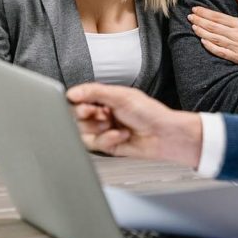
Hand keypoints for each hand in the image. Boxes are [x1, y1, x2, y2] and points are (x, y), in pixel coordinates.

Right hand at [67, 83, 201, 166]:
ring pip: (83, 133)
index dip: (78, 104)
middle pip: (77, 118)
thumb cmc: (151, 113)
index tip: (85, 105)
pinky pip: (95, 145)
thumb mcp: (122, 96)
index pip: (79, 100)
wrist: (164, 135)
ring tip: (113, 125)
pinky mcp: (107, 146)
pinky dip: (107, 139)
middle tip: (101, 115)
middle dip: (88, 117)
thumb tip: (73, 92)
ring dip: (98, 129)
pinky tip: (121, 135)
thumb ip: (95, 92)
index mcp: (105, 98)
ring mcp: (104, 130)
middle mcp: (103, 114)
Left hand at [189, 0, 237, 70]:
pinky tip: (202, 40)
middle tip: (190, 16)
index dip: (205, 13)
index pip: (219, 17)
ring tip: (193, 26)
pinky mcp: (235, 58)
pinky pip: (220, 52)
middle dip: (200, 21)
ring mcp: (237, 47)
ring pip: (215, 38)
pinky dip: (210, 46)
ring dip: (202, 32)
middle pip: (214, 27)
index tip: (195, 9)